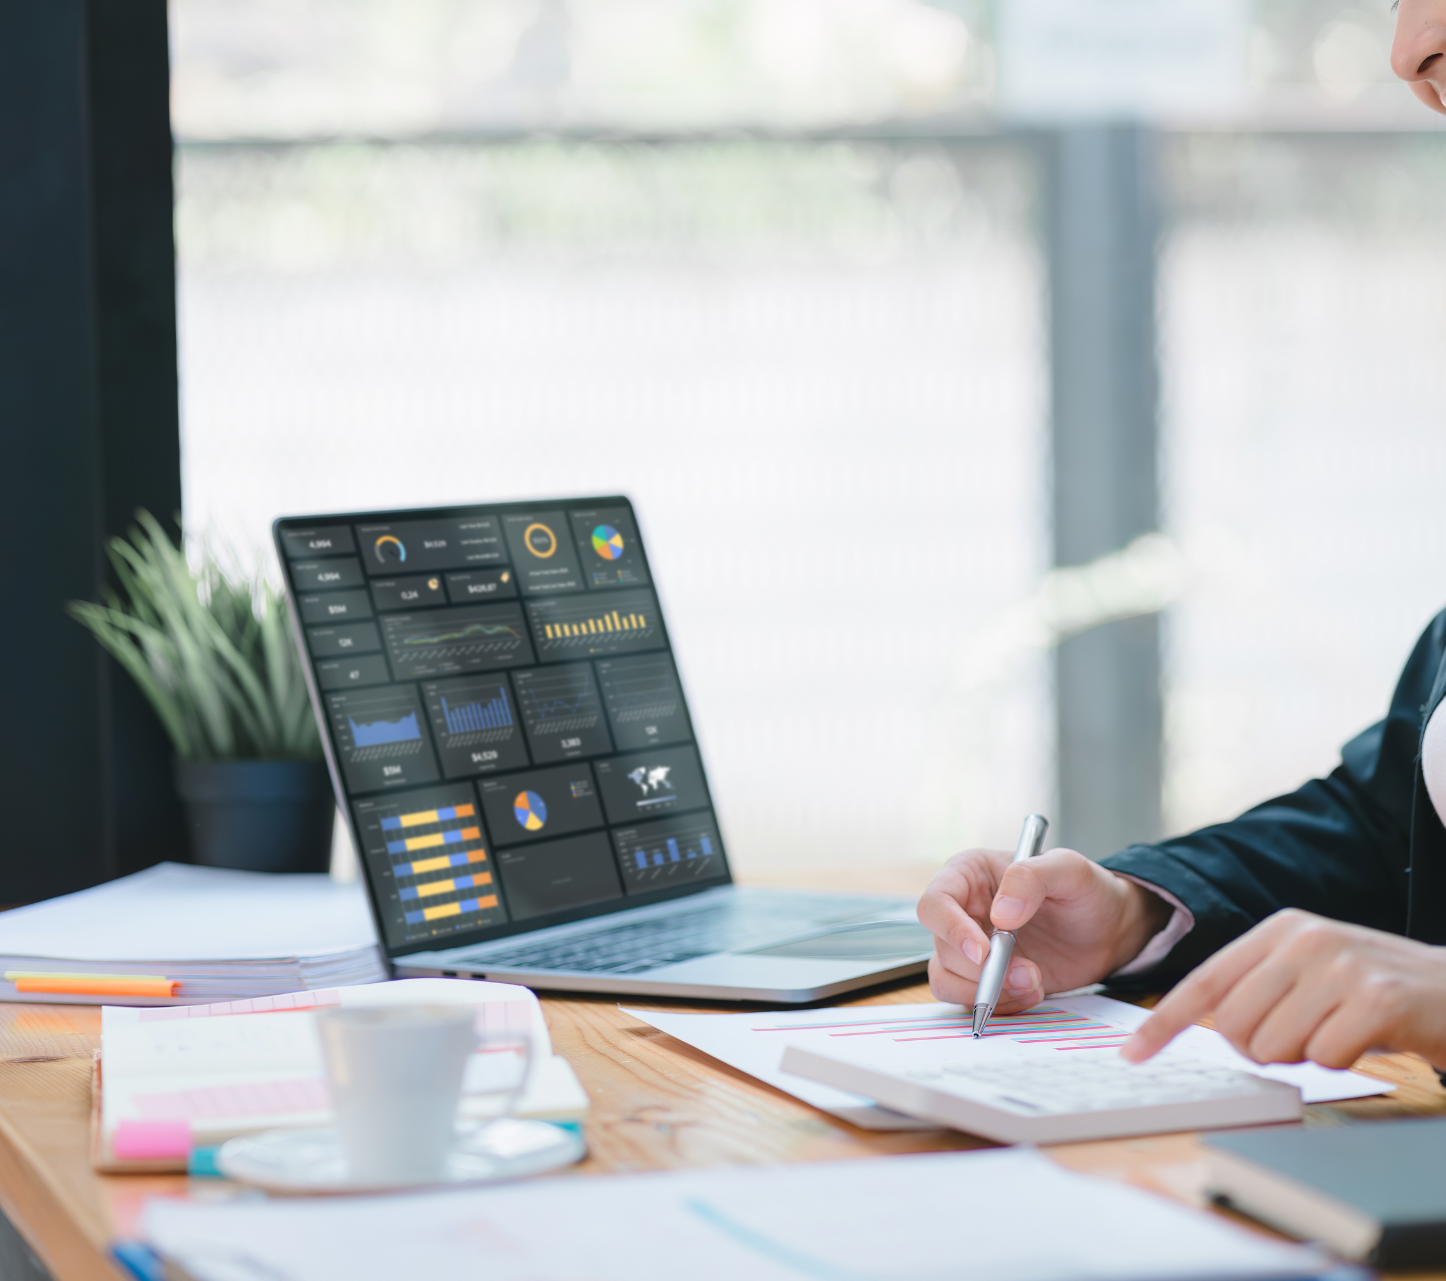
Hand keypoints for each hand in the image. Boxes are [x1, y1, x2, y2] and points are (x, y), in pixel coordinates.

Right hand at [916, 847, 1172, 1012]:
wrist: (1109, 930)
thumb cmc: (1086, 890)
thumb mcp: (1069, 869)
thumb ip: (1031, 877)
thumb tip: (999, 915)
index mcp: (969, 876)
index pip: (936, 903)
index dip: (951, 930)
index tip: (983, 952)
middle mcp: (961, 912)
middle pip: (943, 948)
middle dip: (983, 970)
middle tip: (1029, 973)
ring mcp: (971, 949)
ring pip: (947, 980)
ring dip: (988, 991)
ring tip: (1034, 984)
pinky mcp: (986, 979)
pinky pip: (970, 1001)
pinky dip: (1000, 1005)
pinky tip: (1033, 992)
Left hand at [1122, 908, 1445, 1068]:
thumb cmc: (1378, 990)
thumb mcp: (1313, 970)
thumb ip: (1261, 986)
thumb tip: (1210, 1025)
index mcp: (1279, 929)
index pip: (1205, 982)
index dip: (1165, 1023)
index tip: (1133, 1054)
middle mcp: (1304, 938)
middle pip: (1236, 1027)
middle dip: (1264, 1050)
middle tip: (1308, 1036)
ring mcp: (1340, 965)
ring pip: (1276, 1048)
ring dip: (1307, 1057)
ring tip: (1341, 1030)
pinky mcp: (1375, 999)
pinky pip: (1323, 1059)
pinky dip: (1342, 1062)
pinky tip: (1369, 1037)